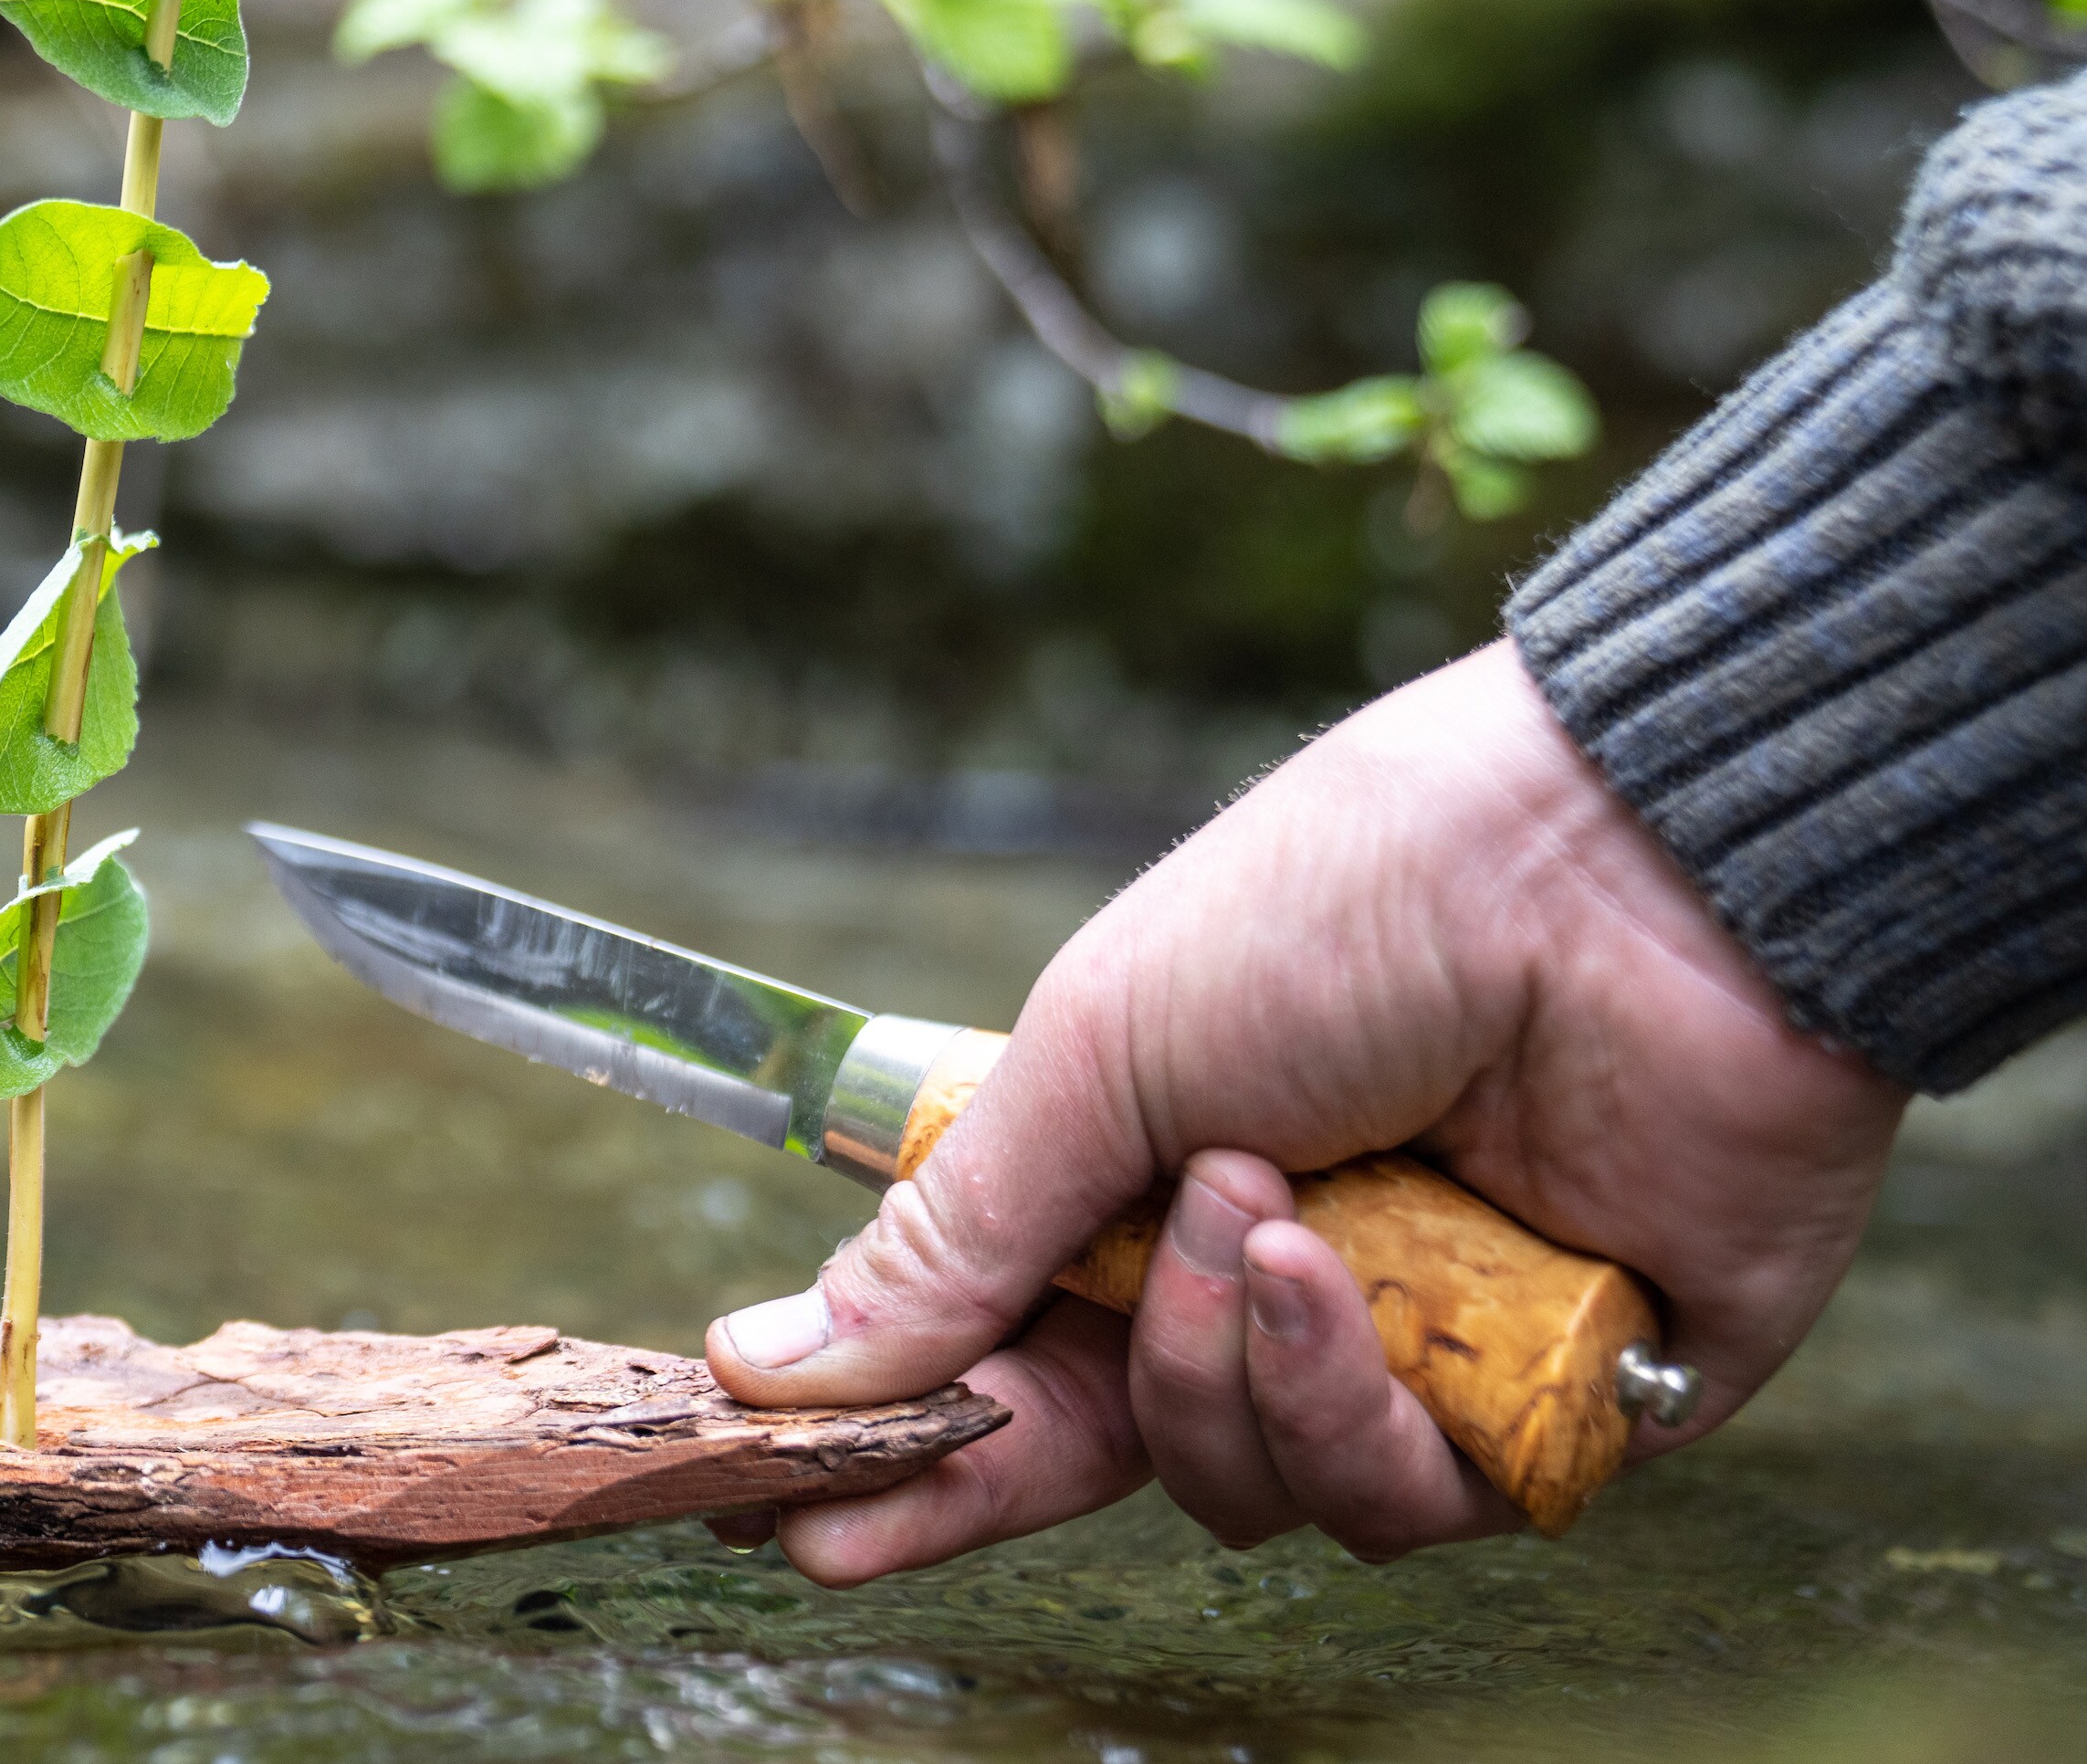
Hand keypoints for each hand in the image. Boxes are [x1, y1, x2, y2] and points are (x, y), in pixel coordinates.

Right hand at [698, 643, 1907, 1581]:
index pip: (1022, 1363)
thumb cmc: (1349, 904)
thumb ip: (955, 1235)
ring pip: (1259, 1493)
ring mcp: (1426, 1350)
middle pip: (1126, 1452)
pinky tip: (1350, 1274)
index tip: (809, 1516)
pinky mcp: (1563, 1408)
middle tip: (987, 1405)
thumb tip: (773, 1361)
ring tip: (1266, 1213)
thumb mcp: (1096, 1051)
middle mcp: (1288, 1282)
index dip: (921, 1451)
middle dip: (1032, 1444)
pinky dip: (1351, 1402)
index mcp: (1159, 1185)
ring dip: (1225, 1369)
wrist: (1616, 872)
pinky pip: (1408, 1505)